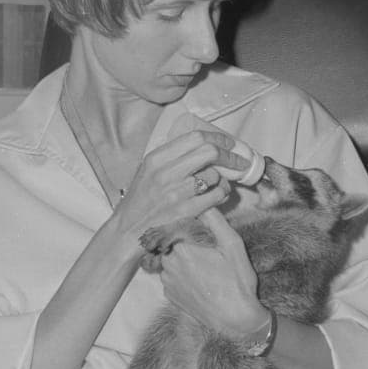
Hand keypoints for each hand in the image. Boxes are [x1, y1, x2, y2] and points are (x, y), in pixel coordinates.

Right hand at [107, 130, 246, 262]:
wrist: (128, 230)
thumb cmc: (140, 201)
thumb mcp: (148, 171)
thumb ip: (171, 157)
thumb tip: (204, 145)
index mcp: (156, 158)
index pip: (195, 138)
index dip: (218, 138)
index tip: (228, 143)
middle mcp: (166, 173)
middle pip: (209, 152)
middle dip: (229, 156)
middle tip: (238, 162)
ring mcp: (176, 193)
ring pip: (214, 175)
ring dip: (224, 179)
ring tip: (222, 183)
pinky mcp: (185, 212)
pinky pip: (215, 196)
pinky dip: (223, 193)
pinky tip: (220, 195)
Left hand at [157, 208, 267, 337]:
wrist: (235, 318)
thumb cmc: (237, 280)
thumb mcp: (233, 245)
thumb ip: (215, 221)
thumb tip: (203, 204)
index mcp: (182, 247)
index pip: (175, 224)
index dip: (187, 224)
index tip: (199, 228)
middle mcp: (169, 263)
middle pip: (170, 241)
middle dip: (183, 240)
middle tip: (204, 249)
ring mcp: (167, 281)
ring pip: (169, 259)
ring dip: (180, 257)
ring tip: (203, 265)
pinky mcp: (169, 294)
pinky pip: (170, 276)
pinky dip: (180, 273)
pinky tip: (198, 279)